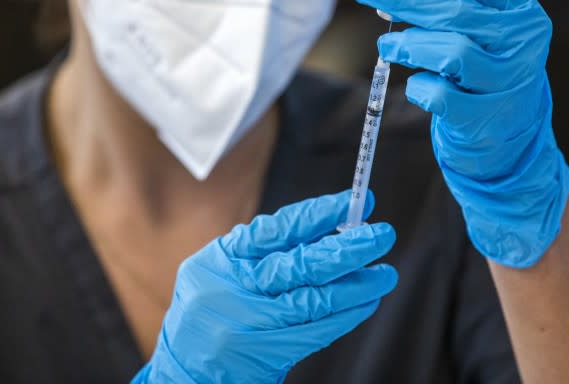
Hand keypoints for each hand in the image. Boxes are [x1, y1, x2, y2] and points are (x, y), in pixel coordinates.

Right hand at [132, 190, 397, 383]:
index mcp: (224, 258)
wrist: (184, 367)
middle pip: (300, 264)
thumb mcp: (220, 268)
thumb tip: (327, 228)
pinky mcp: (266, 354)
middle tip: (381, 234)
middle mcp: (236, 289)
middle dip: (347, 248)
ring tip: (384, 274)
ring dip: (355, 285)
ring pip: (314, 300)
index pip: (278, 229)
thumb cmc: (209, 309)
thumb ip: (264, 249)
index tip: (352, 201)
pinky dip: (345, 316)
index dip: (318, 213)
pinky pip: (315, 332)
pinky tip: (366, 302)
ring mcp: (251, 324)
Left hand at [345, 0, 568, 267]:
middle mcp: (519, 39)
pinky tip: (418, 85)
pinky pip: (442, 95)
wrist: (513, 141)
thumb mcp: (473, 31)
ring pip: (450, 51)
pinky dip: (420, 87)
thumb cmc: (483, 74)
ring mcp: (508, 80)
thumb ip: (442, 1)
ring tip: (389, 47)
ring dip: (409, 46)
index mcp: (515, 9)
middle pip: (450, 9)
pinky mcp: (488, 117)